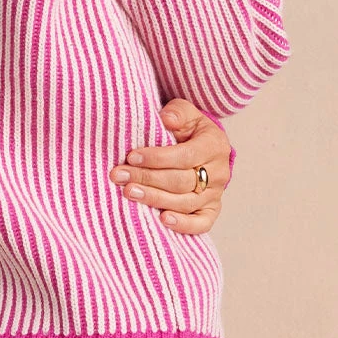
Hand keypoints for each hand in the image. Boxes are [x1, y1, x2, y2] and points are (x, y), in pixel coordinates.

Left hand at [109, 98, 231, 234]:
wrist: (203, 146)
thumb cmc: (189, 128)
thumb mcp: (186, 113)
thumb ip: (177, 112)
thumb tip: (166, 118)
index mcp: (214, 145)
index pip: (185, 156)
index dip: (157, 158)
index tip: (131, 157)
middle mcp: (218, 172)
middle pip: (181, 181)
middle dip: (147, 178)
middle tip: (119, 176)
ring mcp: (215, 194)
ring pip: (185, 202)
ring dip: (154, 198)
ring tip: (129, 193)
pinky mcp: (211, 210)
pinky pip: (201, 224)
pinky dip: (183, 224)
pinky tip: (162, 219)